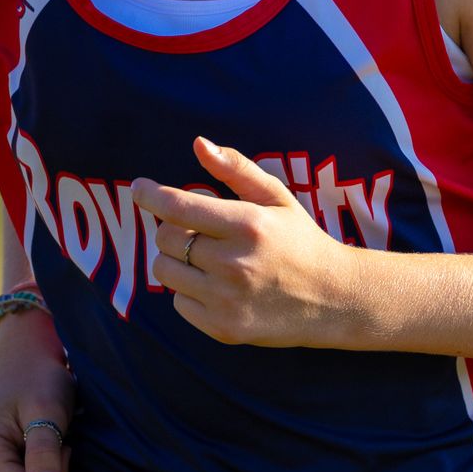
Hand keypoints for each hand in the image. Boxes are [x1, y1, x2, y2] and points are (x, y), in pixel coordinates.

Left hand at [132, 136, 356, 347]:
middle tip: (198, 229)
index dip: (150, 195)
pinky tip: (218, 286)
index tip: (138, 187)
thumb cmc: (300, 240)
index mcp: (248, 224)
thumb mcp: (276, 198)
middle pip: (166, 238)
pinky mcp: (223, 328)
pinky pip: (178, 303)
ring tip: (207, 258)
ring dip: (177, 259)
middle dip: (174, 228)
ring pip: (165, 271)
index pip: (179, 207)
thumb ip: (236, 169)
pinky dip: (189, 291)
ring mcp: (227, 300)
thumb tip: (198, 144)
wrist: (334, 299)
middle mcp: (234, 263)